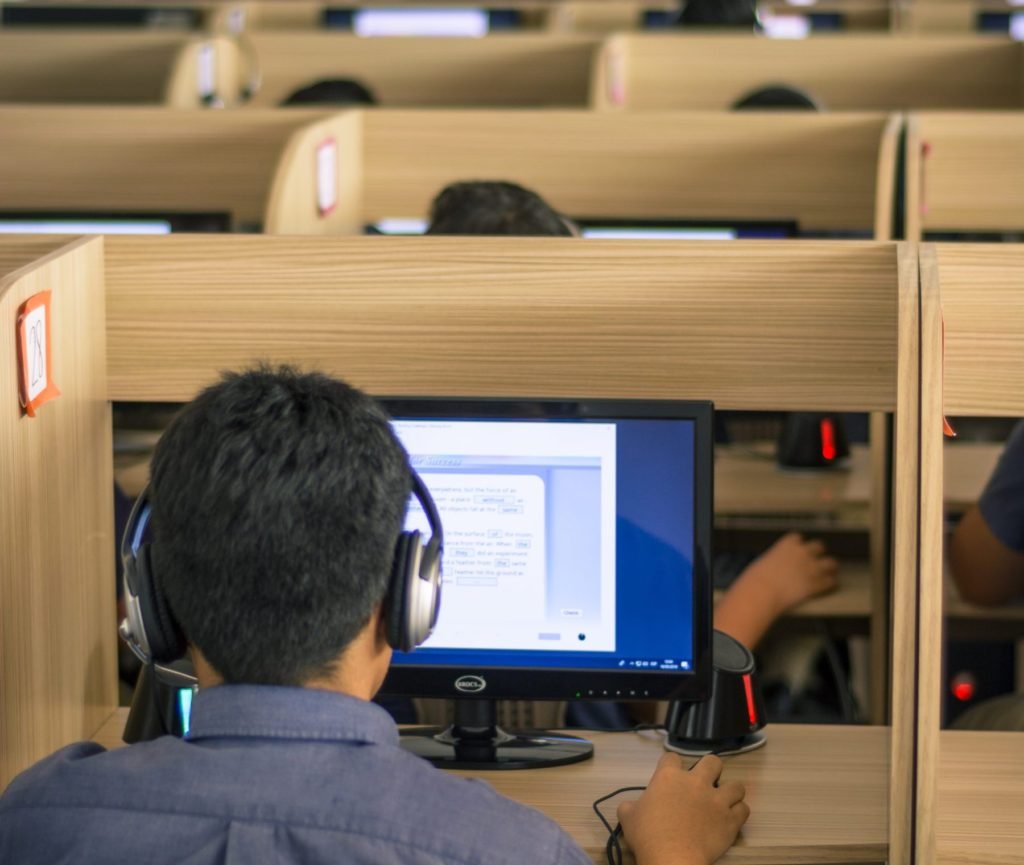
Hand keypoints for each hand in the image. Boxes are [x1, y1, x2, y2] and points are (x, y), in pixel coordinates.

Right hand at [617, 753, 748, 864]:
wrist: (672, 858)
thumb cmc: (647, 835)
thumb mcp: (627, 816)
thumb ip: (631, 806)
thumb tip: (631, 807)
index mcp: (669, 777)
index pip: (671, 757)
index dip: (671, 766)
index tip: (670, 777)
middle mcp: (696, 782)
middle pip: (712, 762)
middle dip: (710, 770)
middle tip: (704, 784)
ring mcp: (716, 800)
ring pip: (736, 785)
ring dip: (731, 792)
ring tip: (724, 801)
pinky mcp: (730, 820)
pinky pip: (744, 809)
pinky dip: (738, 813)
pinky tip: (731, 819)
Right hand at [736, 532, 838, 616]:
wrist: (763, 592)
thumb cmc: (756, 579)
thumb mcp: (762, 562)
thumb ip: (774, 560)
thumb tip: (775, 565)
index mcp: (787, 545)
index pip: (798, 537)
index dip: (799, 544)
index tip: (797, 548)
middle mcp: (803, 553)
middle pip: (819, 546)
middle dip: (818, 553)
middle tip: (815, 559)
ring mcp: (812, 567)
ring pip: (831, 563)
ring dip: (828, 567)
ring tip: (829, 572)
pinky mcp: (817, 584)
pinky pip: (831, 582)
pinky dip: (830, 584)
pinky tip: (829, 586)